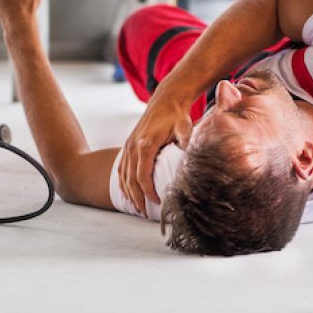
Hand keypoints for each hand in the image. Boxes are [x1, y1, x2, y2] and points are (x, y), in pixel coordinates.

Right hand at [120, 93, 193, 215]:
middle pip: (130, 178)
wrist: (166, 99)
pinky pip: (121, 167)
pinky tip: (127, 192)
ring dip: (128, 192)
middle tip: (142, 212)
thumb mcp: (185, 127)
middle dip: (136, 197)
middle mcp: (133, 146)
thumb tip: (191, 156)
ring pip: (123, 174)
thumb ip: (187, 140)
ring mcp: (129, 145)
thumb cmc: (177, 115)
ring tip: (135, 207)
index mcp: (145, 144)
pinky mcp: (129, 144)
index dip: (147, 191)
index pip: (142, 175)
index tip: (155, 201)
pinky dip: (122, 181)